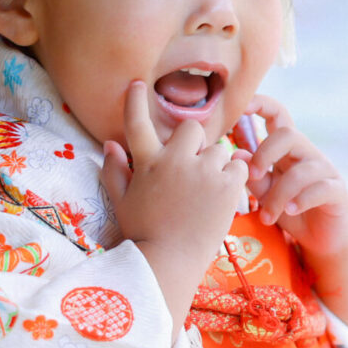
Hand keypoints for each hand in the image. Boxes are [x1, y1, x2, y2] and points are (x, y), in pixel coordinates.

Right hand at [103, 82, 248, 328]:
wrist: (168, 263)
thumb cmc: (142, 235)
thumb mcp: (122, 203)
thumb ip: (115, 171)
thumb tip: (109, 144)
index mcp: (147, 163)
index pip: (137, 123)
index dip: (134, 101)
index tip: (137, 84)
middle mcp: (175, 161)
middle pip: (192, 129)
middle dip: (196, 143)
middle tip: (194, 167)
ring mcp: (202, 171)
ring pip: (220, 148)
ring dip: (217, 162)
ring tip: (210, 188)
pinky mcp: (226, 186)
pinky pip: (239, 164)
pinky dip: (236, 174)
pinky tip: (226, 191)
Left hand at [244, 95, 347, 340]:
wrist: (324, 238)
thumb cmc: (291, 211)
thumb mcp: (266, 194)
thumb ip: (252, 176)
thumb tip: (234, 154)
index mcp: (287, 150)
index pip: (277, 115)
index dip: (261, 104)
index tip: (241, 108)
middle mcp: (307, 154)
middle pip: (289, 134)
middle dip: (265, 154)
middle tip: (253, 177)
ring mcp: (325, 171)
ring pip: (301, 170)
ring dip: (279, 194)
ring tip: (267, 217)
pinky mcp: (337, 191)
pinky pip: (320, 188)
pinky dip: (301, 200)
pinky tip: (290, 212)